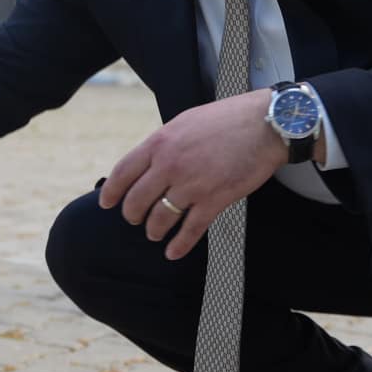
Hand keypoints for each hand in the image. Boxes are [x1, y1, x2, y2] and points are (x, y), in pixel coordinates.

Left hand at [98, 90, 284, 259]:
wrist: (265, 124)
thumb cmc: (227, 119)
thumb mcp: (185, 122)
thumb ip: (164, 144)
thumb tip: (149, 162)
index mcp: (160, 142)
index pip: (124, 172)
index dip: (112, 192)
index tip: (107, 203)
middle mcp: (170, 165)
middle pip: (137, 200)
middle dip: (132, 215)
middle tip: (135, 219)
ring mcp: (192, 184)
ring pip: (160, 218)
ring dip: (154, 230)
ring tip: (154, 233)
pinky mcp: (214, 200)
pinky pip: (190, 229)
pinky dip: (179, 244)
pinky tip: (173, 252)